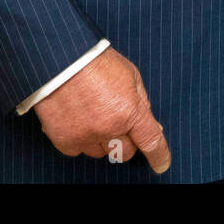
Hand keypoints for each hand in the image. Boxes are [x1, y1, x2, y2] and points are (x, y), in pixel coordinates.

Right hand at [32, 47, 170, 172]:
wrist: (62, 59)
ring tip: (94, 114)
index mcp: (130, 111)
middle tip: (118, 123)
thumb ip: (141, 103)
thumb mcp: (131, 75)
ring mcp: (85, 137)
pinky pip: (79, 151)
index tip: (162, 164)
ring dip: (102, 140)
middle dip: (126, 141)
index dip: (159, 155)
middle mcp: (109, 128)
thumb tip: (151, 126)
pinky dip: (81, 140)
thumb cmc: (97, 62)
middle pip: (125, 152)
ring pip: (101, 153)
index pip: (150, 141)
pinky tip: (79, 119)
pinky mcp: (64, 141)